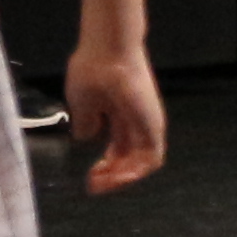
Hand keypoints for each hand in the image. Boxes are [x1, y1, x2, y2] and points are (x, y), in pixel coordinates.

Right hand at [66, 41, 168, 193]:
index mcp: (118, 116)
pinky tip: (116, 177)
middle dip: (110, 177)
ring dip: (122, 179)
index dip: (104, 168)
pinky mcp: (154, 124)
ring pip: (141, 163)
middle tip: (92, 185)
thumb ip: (86, 121)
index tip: (88, 177)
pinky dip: (136, 172)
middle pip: (129, 160)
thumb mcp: (82, 102)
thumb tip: (87, 137)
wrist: (107, 50)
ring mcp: (147, 124)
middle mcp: (135, 123)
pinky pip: (152, 158)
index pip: (117, 151)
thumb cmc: (92, 70)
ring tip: (101, 184)